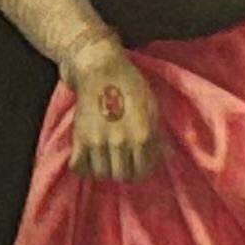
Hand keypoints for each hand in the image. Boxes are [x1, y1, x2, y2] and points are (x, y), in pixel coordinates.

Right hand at [68, 40, 158, 180]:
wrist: (100, 69)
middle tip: (122, 162)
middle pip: (122, 176)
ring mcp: (98, 141)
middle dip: (124, 171)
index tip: (137, 165)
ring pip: (101, 174)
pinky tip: (89, 159)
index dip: (141, 171)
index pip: (143, 172)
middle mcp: (120, 142)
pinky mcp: (79, 137)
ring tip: (106, 159)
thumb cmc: (130, 84)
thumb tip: (165, 157)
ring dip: (104, 170)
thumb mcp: (152, 108)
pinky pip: (79, 166)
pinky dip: (83, 167)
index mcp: (142, 136)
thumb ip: (158, 135)